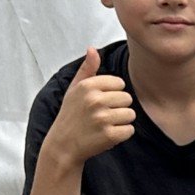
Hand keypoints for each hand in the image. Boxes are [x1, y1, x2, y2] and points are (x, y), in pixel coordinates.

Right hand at [43, 47, 134, 163]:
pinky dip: (121, 134)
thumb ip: (87, 69)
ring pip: (131, 114)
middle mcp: (95, 100)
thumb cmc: (71, 115)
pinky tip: (106, 135)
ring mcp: (102, 118)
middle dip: (117, 108)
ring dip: (121, 121)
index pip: (119, 83)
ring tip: (104, 125)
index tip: (99, 102)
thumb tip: (93, 49)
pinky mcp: (110, 135)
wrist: (63, 145)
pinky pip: (130, 130)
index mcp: (87, 86)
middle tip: (100, 116)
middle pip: (127, 98)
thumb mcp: (74, 89)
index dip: (112, 94)